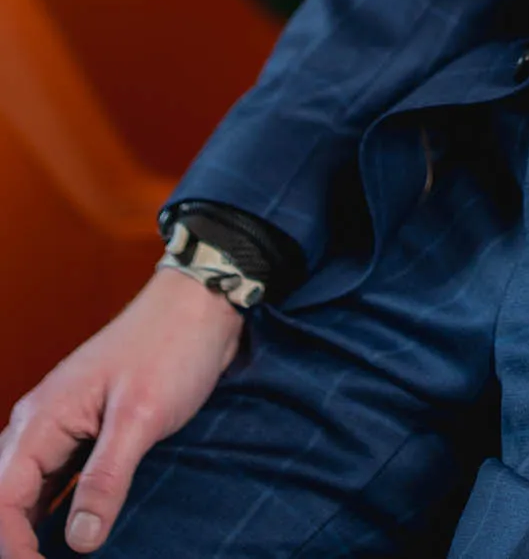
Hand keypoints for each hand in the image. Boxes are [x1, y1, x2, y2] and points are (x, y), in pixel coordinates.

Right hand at [0, 270, 245, 557]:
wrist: (200, 303)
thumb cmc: (171, 348)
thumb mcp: (141, 416)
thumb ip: (106, 478)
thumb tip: (78, 541)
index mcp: (42, 419)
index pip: (2, 501)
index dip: (12, 549)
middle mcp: (39, 425)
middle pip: (6, 500)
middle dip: (17, 545)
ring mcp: (60, 426)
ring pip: (27, 493)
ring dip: (33, 531)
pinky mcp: (84, 431)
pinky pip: (55, 481)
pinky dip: (56, 512)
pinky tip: (74, 536)